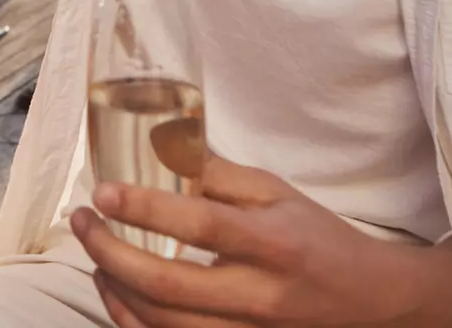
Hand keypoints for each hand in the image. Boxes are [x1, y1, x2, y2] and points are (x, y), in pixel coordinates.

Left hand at [70, 154, 430, 326]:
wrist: (368, 301)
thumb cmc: (317, 238)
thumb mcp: (277, 192)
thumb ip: (217, 174)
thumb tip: (160, 143)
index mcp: (272, 243)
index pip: (200, 225)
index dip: (145, 207)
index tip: (103, 192)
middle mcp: (258, 294)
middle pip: (166, 285)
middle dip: (110, 251)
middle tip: (83, 221)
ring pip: (160, 323)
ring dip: (114, 287)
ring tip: (94, 252)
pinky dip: (130, 319)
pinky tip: (114, 289)